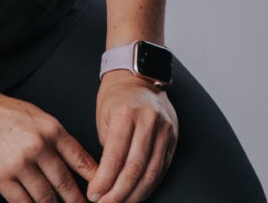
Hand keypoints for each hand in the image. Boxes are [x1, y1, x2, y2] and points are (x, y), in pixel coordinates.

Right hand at [0, 79, 97, 201]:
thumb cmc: (2, 110)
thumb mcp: (36, 116)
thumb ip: (56, 138)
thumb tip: (75, 163)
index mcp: (51, 128)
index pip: (81, 161)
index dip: (94, 182)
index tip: (102, 195)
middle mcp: (39, 146)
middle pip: (66, 184)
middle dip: (77, 202)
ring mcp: (20, 163)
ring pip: (46, 198)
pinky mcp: (2, 177)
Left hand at [87, 71, 177, 202]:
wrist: (139, 77)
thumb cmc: (116, 96)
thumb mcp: (104, 116)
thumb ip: (107, 146)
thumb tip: (104, 180)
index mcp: (126, 113)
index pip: (115, 156)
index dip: (104, 180)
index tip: (94, 194)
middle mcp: (149, 121)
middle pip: (135, 169)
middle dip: (118, 193)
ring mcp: (164, 129)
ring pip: (151, 173)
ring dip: (134, 194)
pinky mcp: (173, 138)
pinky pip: (161, 169)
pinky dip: (148, 185)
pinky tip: (137, 193)